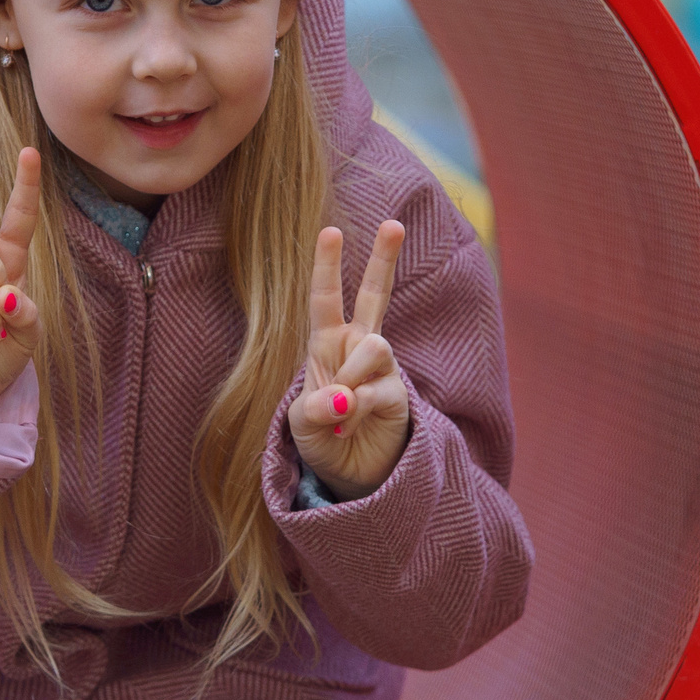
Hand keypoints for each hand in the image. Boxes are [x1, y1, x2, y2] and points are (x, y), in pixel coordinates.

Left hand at [289, 220, 408, 498]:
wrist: (350, 476)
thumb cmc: (322, 440)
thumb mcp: (302, 424)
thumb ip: (315, 407)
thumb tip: (342, 397)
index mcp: (327, 343)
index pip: (326, 298)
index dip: (327, 265)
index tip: (331, 230)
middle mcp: (357, 348)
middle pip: (373, 295)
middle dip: (383, 259)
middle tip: (393, 223)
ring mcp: (381, 369)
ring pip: (374, 347)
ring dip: (351, 378)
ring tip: (340, 412)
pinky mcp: (397, 394)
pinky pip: (378, 390)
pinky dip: (356, 411)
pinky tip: (348, 428)